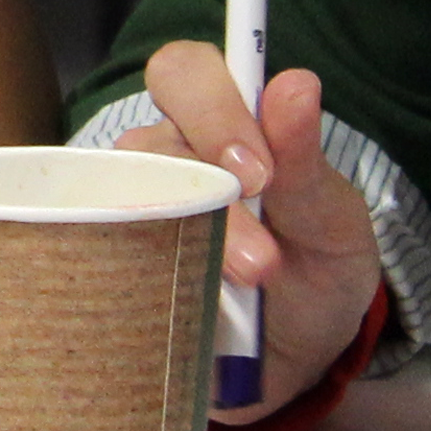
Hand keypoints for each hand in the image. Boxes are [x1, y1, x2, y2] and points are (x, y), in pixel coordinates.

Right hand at [123, 38, 380, 420]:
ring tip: (250, 285)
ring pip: (125, 202)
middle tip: (259, 250)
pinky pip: (100, 256)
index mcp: (218, 125)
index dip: (213, 110)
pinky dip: (148, 278)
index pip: (185, 73)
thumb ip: (307, 159)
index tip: (260, 172)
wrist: (296, 356)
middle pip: (144, 137)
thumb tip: (297, 82)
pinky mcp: (110, 266)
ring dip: (189, 242)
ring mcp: (126, 211)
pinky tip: (189, 302)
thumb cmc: (315, 269)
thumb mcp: (331, 220)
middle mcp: (161, 157)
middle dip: (199, 186)